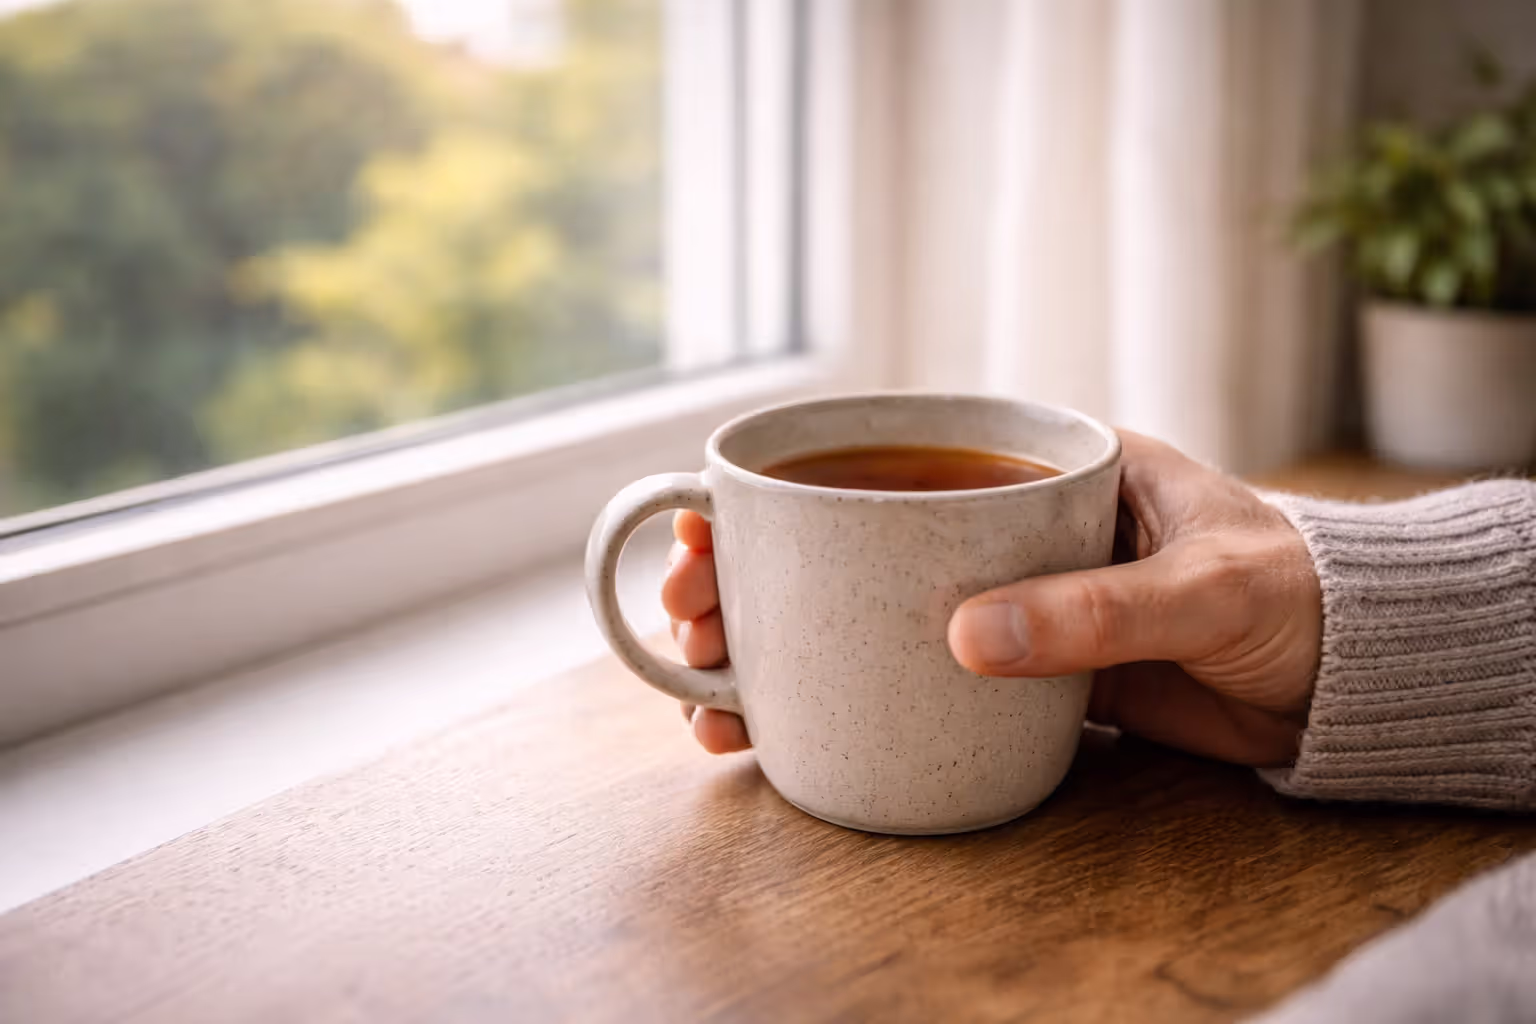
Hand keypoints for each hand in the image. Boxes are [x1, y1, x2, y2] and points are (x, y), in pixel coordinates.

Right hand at [661, 431, 1322, 765]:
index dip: (776, 490)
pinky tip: (788, 738)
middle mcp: (998, 527)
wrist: (1351, 674)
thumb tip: (961, 641)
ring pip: (862, 622)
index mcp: (1033, 463)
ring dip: (782, 655)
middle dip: (750, 582)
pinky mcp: (1019, 677)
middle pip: (842, 547)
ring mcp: (1001, 604)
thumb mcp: (1203, 585)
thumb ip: (1095, 610)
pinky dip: (853, 709)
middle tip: (687, 621)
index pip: (879, 457)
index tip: (704, 525)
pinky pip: (917, 688)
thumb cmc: (1293, 590)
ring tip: (712, 701)